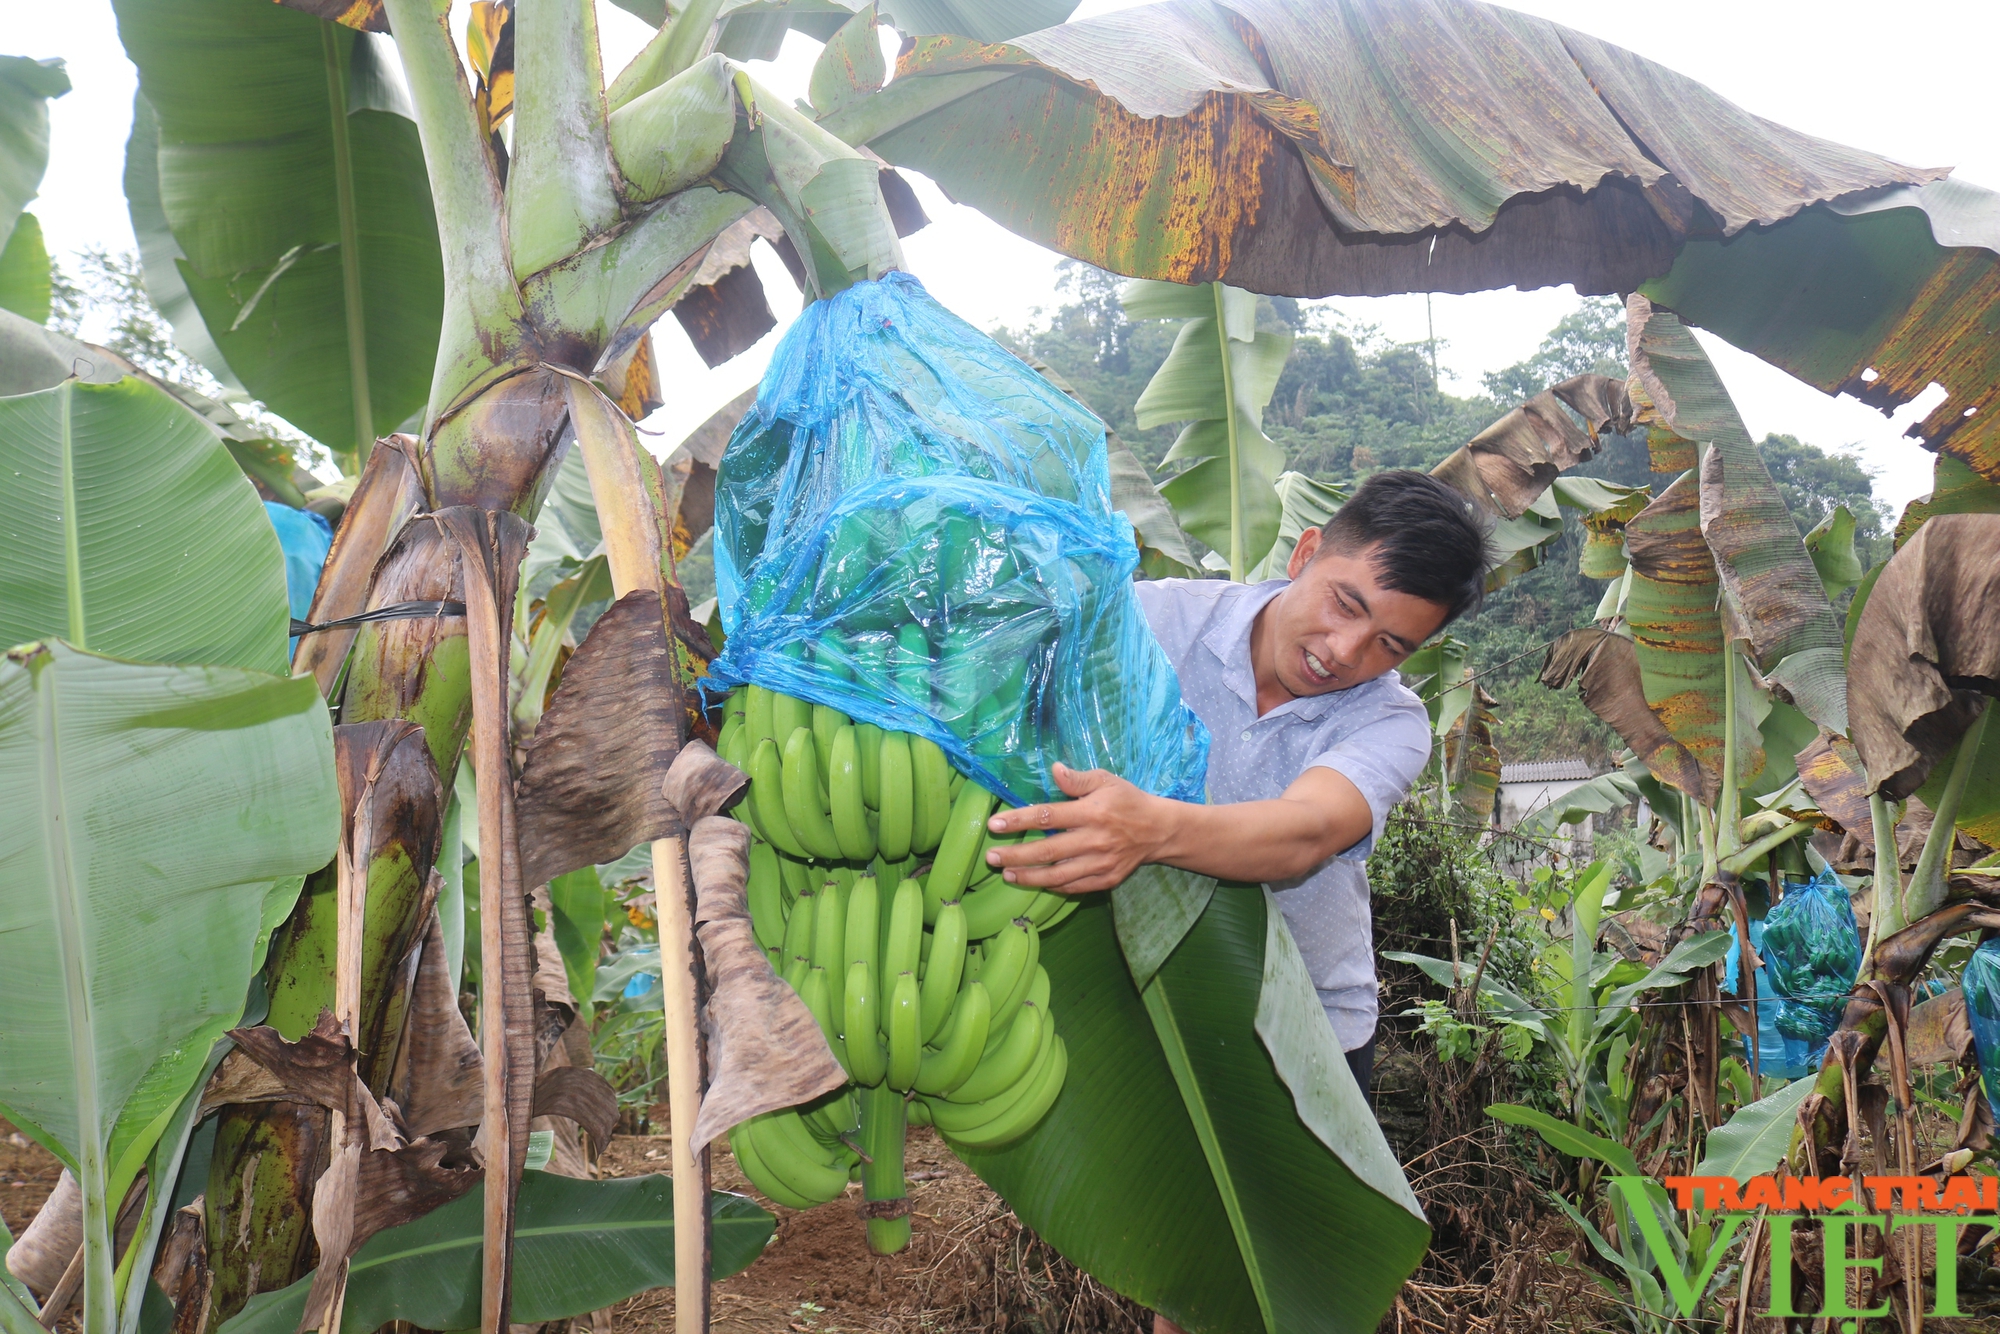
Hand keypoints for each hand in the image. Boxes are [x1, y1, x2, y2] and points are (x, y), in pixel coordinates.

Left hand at [982, 762, 1167, 894]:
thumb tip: (1054, 770)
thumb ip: (1078, 779)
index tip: (995, 824)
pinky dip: (1053, 887)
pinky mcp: (1106, 880)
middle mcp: (1094, 840)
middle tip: (991, 857)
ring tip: (1006, 874)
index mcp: (1092, 813)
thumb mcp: (1107, 781)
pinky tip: (1034, 883)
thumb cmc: (1128, 801)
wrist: (1159, 831)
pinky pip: (1074, 887)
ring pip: (1058, 875)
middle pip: (1048, 851)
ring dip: (1029, 877)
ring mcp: (1100, 863)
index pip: (1048, 817)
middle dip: (1016, 855)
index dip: (1019, 821)